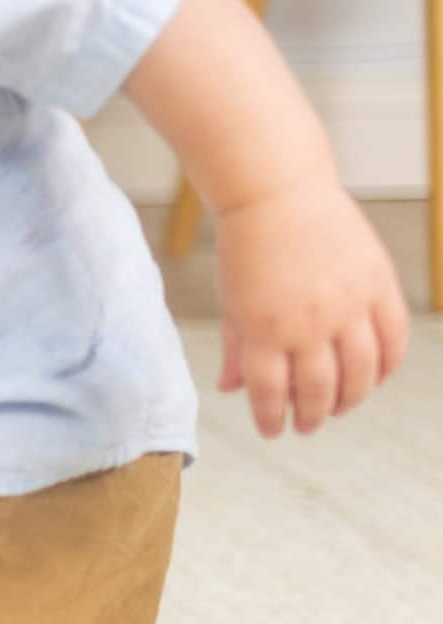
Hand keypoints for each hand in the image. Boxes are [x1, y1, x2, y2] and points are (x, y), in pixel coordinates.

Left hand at [214, 178, 409, 436]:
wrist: (276, 192)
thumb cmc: (247, 248)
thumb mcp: (231, 301)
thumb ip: (236, 347)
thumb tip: (230, 390)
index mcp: (263, 329)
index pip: (271, 393)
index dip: (272, 419)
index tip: (274, 430)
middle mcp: (307, 322)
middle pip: (319, 389)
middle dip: (313, 415)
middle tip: (309, 425)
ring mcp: (347, 304)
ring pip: (362, 372)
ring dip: (352, 398)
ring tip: (340, 407)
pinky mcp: (377, 283)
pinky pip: (394, 337)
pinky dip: (388, 365)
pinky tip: (376, 377)